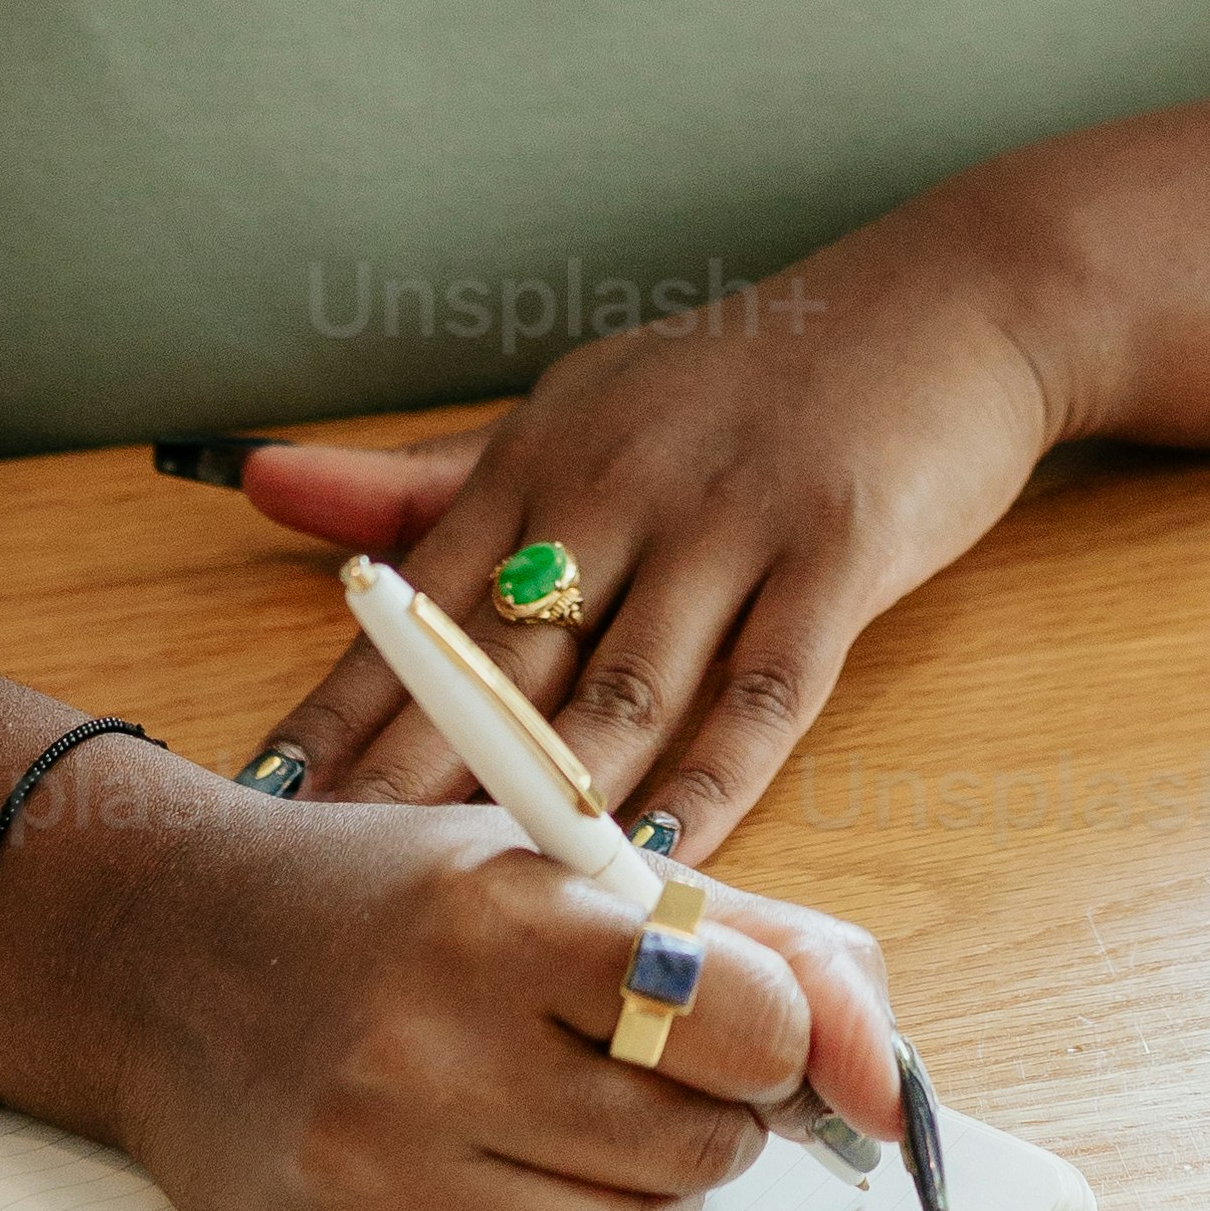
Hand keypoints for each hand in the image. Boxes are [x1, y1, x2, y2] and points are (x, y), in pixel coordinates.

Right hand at [0, 757, 909, 1210]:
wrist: (162, 956)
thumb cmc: (399, 907)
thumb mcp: (574, 870)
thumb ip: (772, 953)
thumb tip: (894, 1093)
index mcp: (499, 914)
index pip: (744, 1021)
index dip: (763, 1036)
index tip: (724, 1026)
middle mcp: (425, 1046)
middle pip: (698, 1154)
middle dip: (698, 1119)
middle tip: (620, 1069)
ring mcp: (370, 1172)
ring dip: (630, 1204)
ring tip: (549, 1127)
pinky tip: (483, 1189)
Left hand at [221, 214, 1067, 858]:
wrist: (947, 303)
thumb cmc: (742, 381)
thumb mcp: (577, 407)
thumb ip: (430, 481)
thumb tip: (262, 488)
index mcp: (541, 454)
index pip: (412, 605)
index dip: (338, 709)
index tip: (262, 801)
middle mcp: (618, 483)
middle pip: (495, 665)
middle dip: (407, 783)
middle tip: (334, 883)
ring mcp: (729, 519)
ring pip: (621, 694)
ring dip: (547, 807)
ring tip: (472, 907)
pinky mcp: (837, 556)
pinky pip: (760, 697)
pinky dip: (707, 790)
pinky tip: (655, 868)